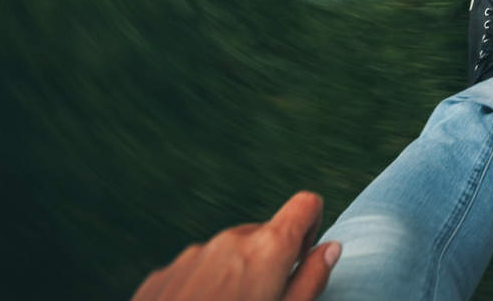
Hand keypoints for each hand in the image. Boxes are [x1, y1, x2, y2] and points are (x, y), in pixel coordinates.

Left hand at [132, 191, 341, 300]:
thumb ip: (312, 279)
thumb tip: (329, 250)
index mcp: (268, 248)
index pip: (304, 204)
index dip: (312, 226)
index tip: (303, 256)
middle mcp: (230, 240)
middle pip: (264, 234)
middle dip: (270, 261)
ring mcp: (192, 256)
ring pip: (228, 254)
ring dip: (236, 276)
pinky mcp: (163, 275)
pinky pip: (196, 271)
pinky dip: (205, 289)